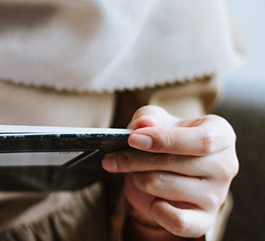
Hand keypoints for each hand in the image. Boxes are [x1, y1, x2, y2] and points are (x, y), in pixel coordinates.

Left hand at [102, 105, 237, 238]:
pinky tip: (152, 201)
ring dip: (138, 179)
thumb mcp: (155, 122)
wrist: (167, 174)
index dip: (164, 140)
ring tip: (134, 173)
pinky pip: (177, 221)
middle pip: (175, 163)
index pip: (202, 140)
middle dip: (136, 159)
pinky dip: (155, 210)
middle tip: (114, 158)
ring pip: (163, 186)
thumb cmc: (164, 142)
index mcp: (221, 134)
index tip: (132, 139)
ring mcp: (217, 195)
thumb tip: (144, 124)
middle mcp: (225, 166)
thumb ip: (148, 117)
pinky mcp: (205, 220)